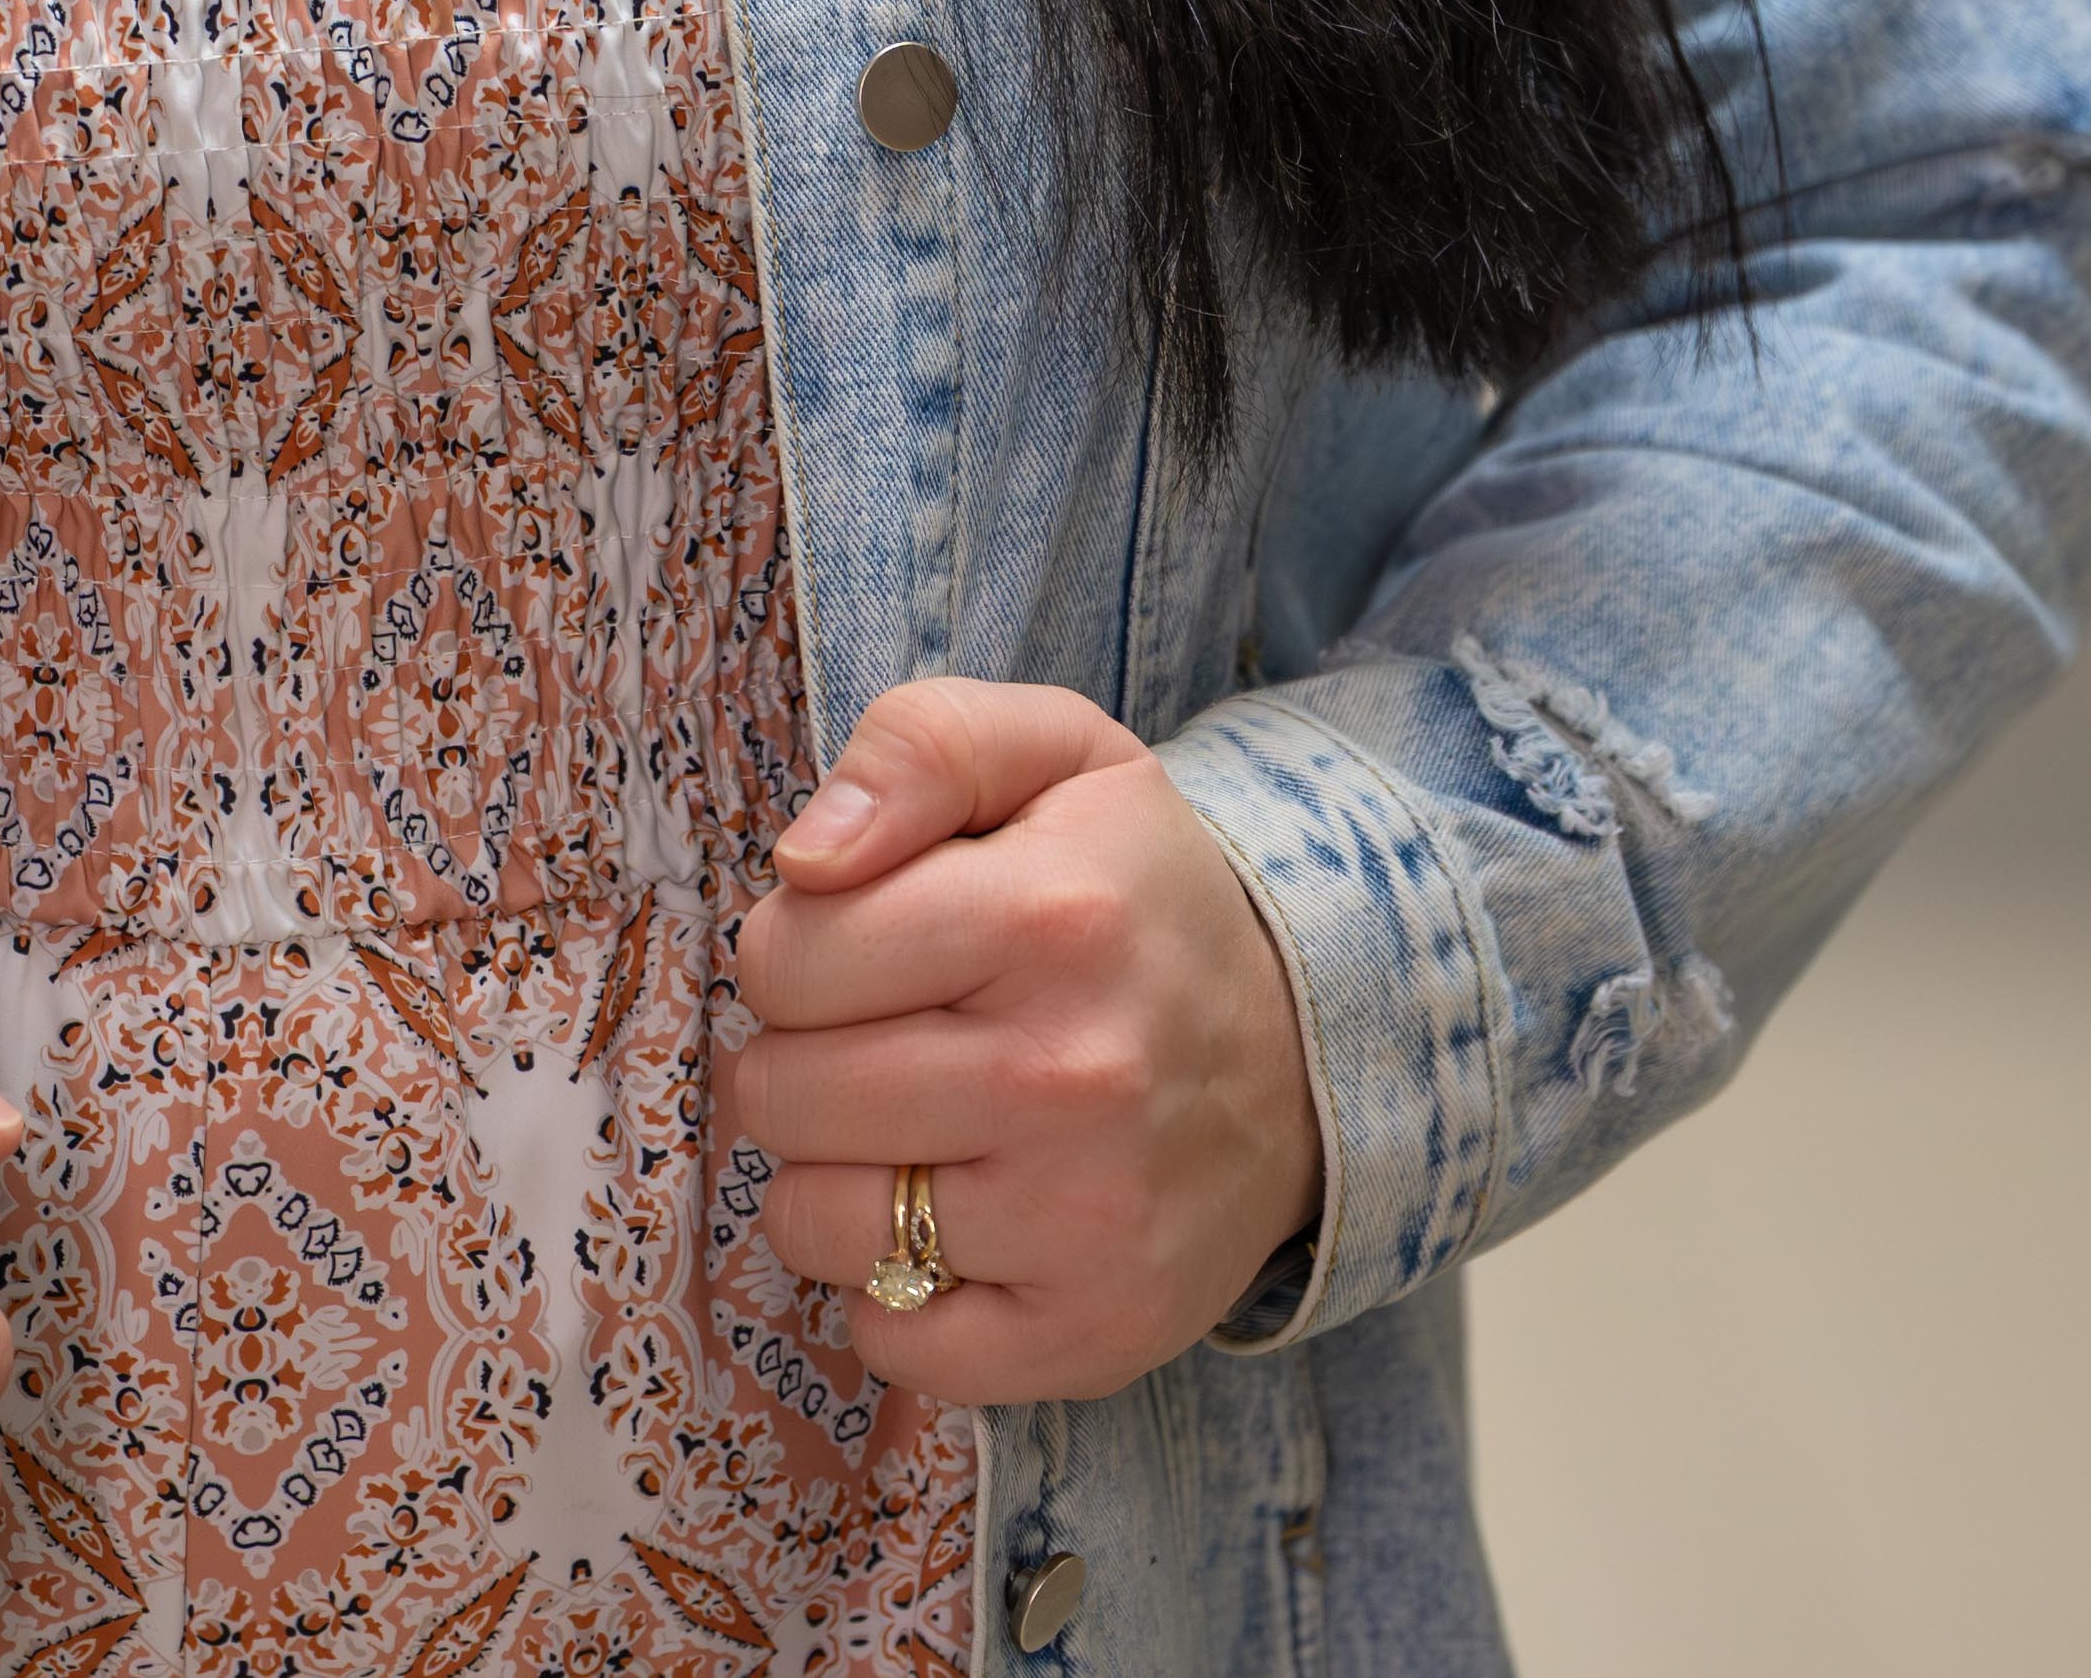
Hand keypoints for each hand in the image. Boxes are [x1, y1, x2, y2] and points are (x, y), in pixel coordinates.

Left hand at [720, 677, 1321, 1405]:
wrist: (1304, 1051)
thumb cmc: (1131, 891)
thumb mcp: (1049, 754)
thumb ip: (915, 748)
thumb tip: (803, 860)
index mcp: (1046, 915)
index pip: (787, 958)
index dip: (790, 948)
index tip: (855, 949)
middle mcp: (1070, 1076)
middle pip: (786, 1095)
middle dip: (795, 1060)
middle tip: (869, 1042)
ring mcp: (1087, 1221)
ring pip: (818, 1224)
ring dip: (828, 1177)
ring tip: (900, 1129)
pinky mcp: (1095, 1333)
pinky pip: (894, 1342)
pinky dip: (885, 1292)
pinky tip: (942, 1221)